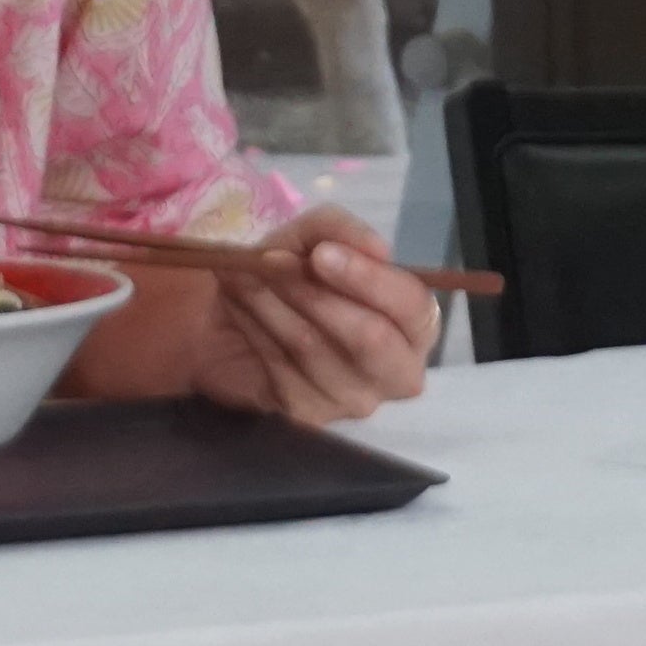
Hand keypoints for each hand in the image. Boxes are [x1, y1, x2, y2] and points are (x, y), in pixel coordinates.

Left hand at [191, 207, 438, 424]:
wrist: (230, 321)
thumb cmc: (290, 274)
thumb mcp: (310, 237)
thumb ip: (340, 230)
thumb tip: (378, 249)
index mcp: (414, 322)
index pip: (412, 307)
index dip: (370, 279)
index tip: (321, 255)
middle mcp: (396, 369)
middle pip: (373, 339)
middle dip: (319, 296)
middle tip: (274, 263)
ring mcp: (355, 399)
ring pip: (316, 348)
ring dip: (275, 304)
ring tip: (248, 277)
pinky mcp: (310, 414)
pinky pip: (283, 367)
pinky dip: (257, 327)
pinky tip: (242, 309)